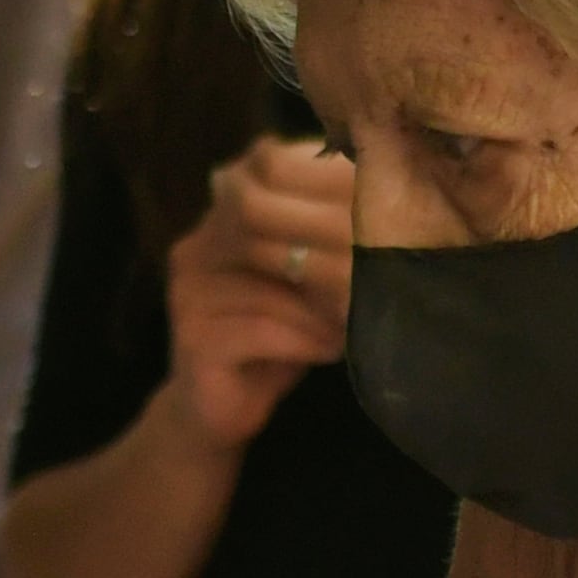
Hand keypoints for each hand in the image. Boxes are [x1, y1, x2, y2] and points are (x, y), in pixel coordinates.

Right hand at [160, 136, 353, 449]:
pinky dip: (303, 338)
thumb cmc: (276, 338)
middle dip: (327, 248)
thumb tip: (387, 212)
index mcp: (221, 219)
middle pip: (266, 222)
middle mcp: (198, 245)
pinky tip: (331, 349)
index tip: (370, 216)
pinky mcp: (194, 336)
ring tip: (356, 319)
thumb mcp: (305, 282)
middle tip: (372, 273)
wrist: (219, 410)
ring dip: (321, 303)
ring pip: (267, 279)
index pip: (267, 166)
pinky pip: (258, 327)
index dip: (322, 186)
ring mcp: (189, 290)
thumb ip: (325, 242)